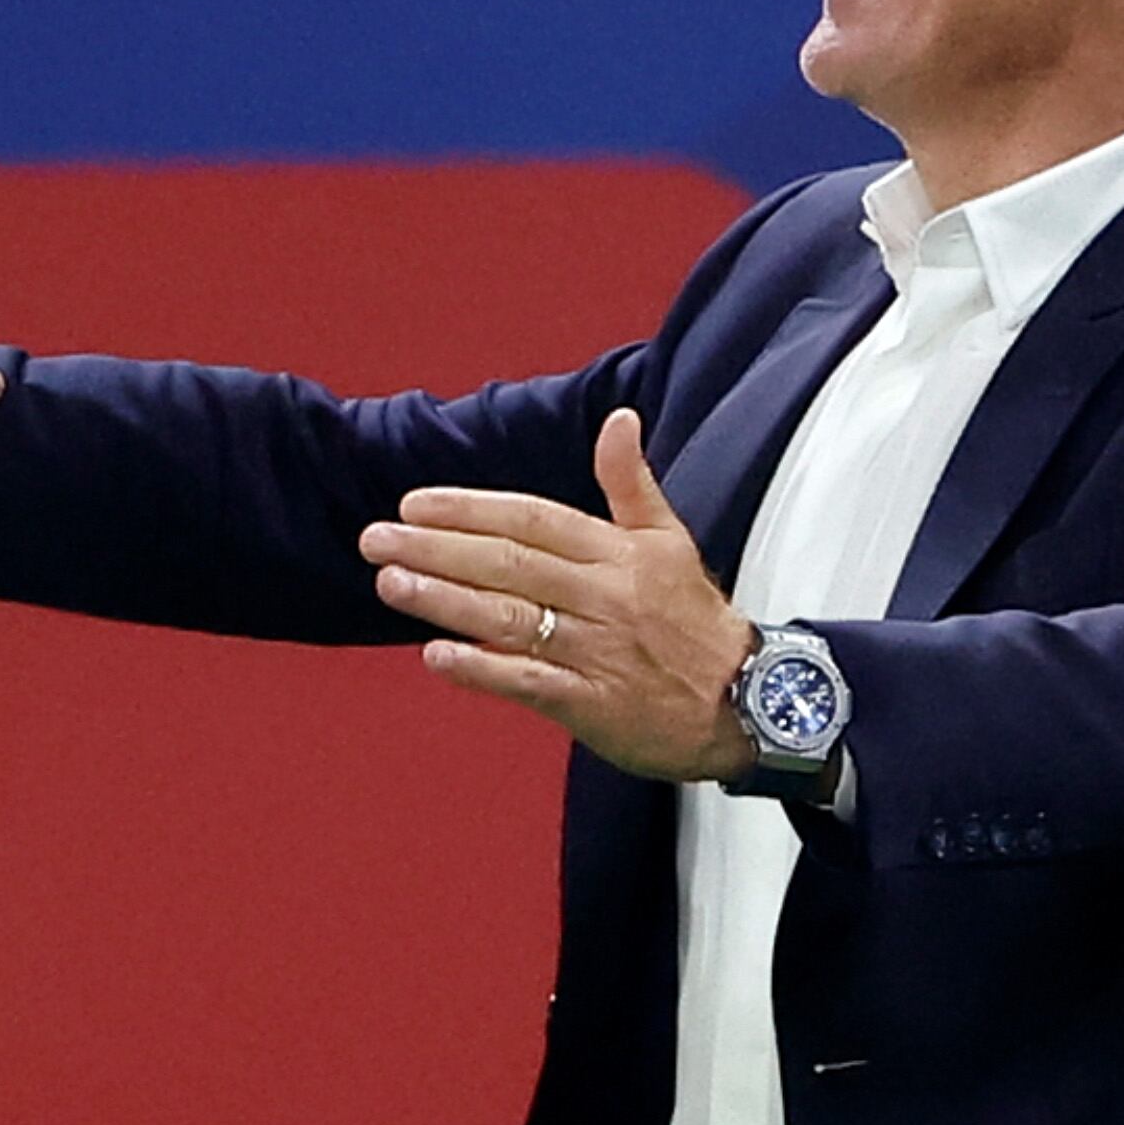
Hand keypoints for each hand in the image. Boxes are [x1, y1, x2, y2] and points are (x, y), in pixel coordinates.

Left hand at [359, 409, 757, 781]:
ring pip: (511, 618)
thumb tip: (619, 419)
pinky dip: (483, 670)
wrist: (748, 701)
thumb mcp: (671, 541)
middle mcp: (603, 596)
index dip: (471, 509)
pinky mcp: (592, 705)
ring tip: (390, 584)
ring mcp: (595, 652)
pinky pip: (529, 684)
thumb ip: (631, 483)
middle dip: (438, 549)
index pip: (533, 519)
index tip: (413, 503)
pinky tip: (436, 656)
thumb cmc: (694, 619)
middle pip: (510, 564)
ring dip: (445, 601)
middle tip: (375, 539)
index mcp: (617, 553)